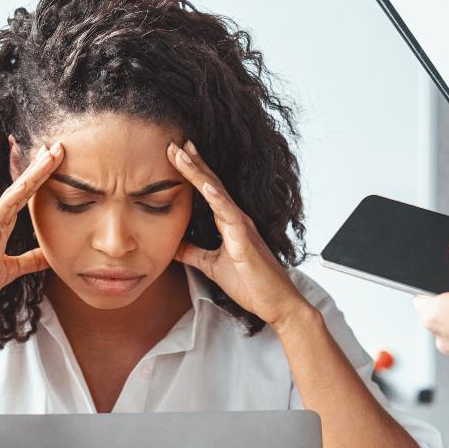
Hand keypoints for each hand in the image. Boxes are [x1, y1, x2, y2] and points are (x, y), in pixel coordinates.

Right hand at [0, 142, 62, 341]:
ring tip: (49, 156)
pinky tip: (25, 186)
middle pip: (20, 189)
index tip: (55, 160)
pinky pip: (0, 216)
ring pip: (13, 196)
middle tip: (58, 146)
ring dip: (31, 175)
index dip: (38, 178)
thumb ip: (29, 261)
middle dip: (39, 168)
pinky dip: (13, 199)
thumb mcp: (9, 271)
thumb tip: (50, 255)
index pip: (23, 198)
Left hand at [167, 141, 307, 329]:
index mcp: (230, 223)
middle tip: (173, 143)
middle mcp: (237, 219)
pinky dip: (216, 197)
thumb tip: (172, 245)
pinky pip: (229, 214)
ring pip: (217, 192)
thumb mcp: (211, 266)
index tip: (176, 154)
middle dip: (192, 162)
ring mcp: (243, 227)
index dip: (193, 172)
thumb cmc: (250, 285)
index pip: (208, 191)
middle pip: (211, 184)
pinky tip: (203, 183)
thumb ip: (193, 252)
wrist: (276, 304)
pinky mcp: (245, 240)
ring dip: (199, 172)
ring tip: (182, 153)